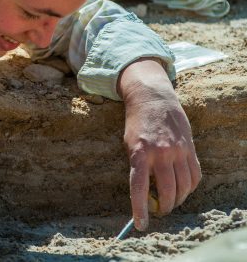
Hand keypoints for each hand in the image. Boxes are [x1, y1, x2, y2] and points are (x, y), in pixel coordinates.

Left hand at [118, 58, 200, 230]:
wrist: (153, 99)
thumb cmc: (136, 124)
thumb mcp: (128, 144)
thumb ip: (137, 166)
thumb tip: (145, 194)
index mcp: (140, 153)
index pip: (140, 189)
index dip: (140, 209)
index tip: (141, 224)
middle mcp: (161, 153)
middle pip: (168, 192)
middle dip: (163, 208)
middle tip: (159, 211)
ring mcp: (178, 151)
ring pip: (184, 187)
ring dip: (178, 200)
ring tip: (170, 202)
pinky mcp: (190, 148)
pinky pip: (194, 176)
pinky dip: (189, 187)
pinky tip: (182, 188)